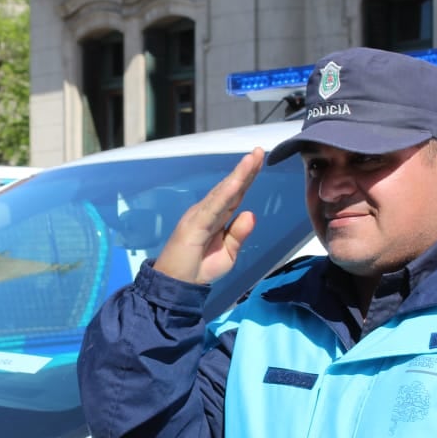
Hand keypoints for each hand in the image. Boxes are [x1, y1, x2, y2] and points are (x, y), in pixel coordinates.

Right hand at [153, 148, 263, 284]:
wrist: (176, 286)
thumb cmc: (199, 269)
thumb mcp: (228, 254)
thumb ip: (238, 235)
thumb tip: (251, 213)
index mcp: (217, 217)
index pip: (235, 195)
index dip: (247, 178)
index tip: (259, 160)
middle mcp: (208, 211)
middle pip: (230, 188)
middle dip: (246, 170)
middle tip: (259, 151)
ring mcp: (200, 215)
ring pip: (223, 192)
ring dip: (238, 175)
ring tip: (251, 159)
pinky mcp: (194, 224)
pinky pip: (213, 207)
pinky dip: (226, 194)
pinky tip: (237, 182)